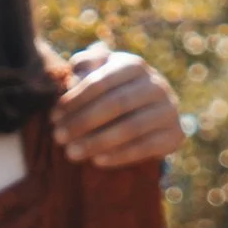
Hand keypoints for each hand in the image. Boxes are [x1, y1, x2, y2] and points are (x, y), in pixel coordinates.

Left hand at [53, 44, 181, 170]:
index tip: (53, 116)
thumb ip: (85, 65)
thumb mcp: (99, 72)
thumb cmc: (114, 90)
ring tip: (71, 153)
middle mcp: (156, 85)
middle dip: (83, 122)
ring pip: (130, 128)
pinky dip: (119, 156)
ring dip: (97, 142)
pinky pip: (145, 147)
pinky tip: (97, 162)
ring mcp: (168, 110)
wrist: (150, 112)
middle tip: (58, 137)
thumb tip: (76, 72)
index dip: (75, 100)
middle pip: (115, 104)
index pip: (100, 81)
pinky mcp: (174, 135)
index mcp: (134, 65)